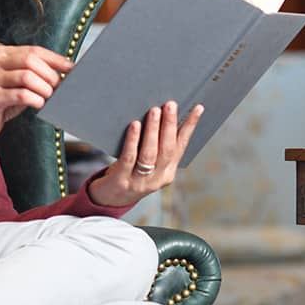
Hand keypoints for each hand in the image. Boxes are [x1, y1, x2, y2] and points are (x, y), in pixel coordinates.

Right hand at [0, 45, 73, 143]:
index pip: (34, 50)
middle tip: (58, 87)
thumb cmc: (3, 98)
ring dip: (44, 88)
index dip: (55, 59)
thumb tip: (66, 70)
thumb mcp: (19, 81)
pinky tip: (38, 104)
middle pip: (30, 60)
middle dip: (49, 75)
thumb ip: (36, 72)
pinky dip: (35, 99)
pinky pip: (21, 95)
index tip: (71, 68)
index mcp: (2, 53)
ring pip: (27, 76)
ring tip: (47, 96)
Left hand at [89, 101, 203, 206]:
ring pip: (150, 154)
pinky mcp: (121, 181)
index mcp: (168, 173)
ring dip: (153, 130)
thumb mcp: (146, 162)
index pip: (181, 146)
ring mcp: (139, 182)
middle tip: (171, 104)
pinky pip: (129, 158)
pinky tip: (134, 125)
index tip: (197, 108)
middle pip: (166, 149)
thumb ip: (155, 145)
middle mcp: (157, 179)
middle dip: (170, 125)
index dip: (190, 127)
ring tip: (154, 111)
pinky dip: (133, 140)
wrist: (107, 200)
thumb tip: (161, 113)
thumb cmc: (128, 172)